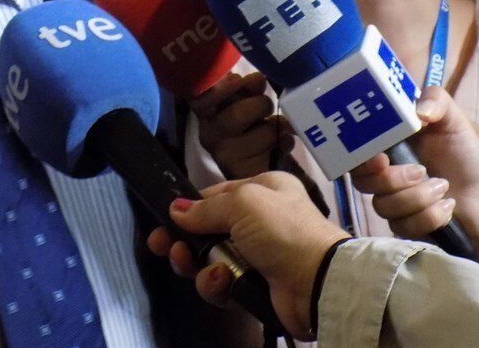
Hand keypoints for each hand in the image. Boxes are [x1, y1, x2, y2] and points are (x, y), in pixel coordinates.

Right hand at [147, 172, 348, 338]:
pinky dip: (216, 285)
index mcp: (263, 191)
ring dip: (196, 264)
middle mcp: (259, 222)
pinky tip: (221, 281)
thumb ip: (206, 208)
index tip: (167, 217)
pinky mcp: (253, 287)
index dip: (191, 207)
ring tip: (188, 263)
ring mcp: (256, 257)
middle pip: (207, 230)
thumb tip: (175, 209)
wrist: (316, 282)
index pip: (217, 196)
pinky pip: (222, 285)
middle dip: (183, 239)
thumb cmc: (282, 230)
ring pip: (209, 260)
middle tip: (162, 245)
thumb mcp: (243, 203)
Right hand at [191, 72, 284, 179]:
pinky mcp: (247, 173)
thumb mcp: (243, 100)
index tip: (238, 79)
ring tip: (276, 128)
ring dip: (277, 126)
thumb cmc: (247, 123)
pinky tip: (282, 144)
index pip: (201, 100)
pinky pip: (276, 150)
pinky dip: (285, 142)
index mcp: (205, 113)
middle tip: (267, 107)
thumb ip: (248, 87)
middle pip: (237, 115)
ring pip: (263, 133)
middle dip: (261, 105)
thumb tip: (259, 79)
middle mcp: (210, 135)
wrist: (255, 162)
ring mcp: (227, 157)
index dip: (219, 90)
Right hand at [350, 88, 478, 238]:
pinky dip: (430, 217)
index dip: (361, 159)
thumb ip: (437, 101)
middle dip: (394, 180)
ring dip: (418, 199)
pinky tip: (448, 206)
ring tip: (444, 188)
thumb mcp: (453, 119)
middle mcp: (382, 175)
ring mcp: (392, 202)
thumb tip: (419, 112)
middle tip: (423, 171)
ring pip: (384, 207)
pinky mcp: (406, 226)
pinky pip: (404, 227)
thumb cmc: (462, 150)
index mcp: (385, 147)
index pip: (355, 154)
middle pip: (363, 183)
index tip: (381, 159)